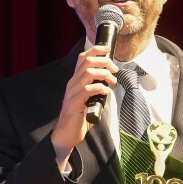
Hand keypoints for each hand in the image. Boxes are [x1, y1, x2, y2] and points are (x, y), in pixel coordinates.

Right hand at [51, 44, 117, 162]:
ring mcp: (72, 92)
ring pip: (87, 73)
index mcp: (76, 80)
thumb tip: (110, 81)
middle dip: (103, 61)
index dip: (95, 51)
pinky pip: (88, 90)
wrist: (68, 134)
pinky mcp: (75, 103)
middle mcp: (72, 83)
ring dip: (104, 74)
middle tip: (115, 69)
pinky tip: (106, 93)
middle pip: (87, 62)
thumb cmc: (81, 117)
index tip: (107, 49)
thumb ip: (97, 88)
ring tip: (113, 81)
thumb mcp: (91, 98)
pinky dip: (100, 88)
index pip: (82, 58)